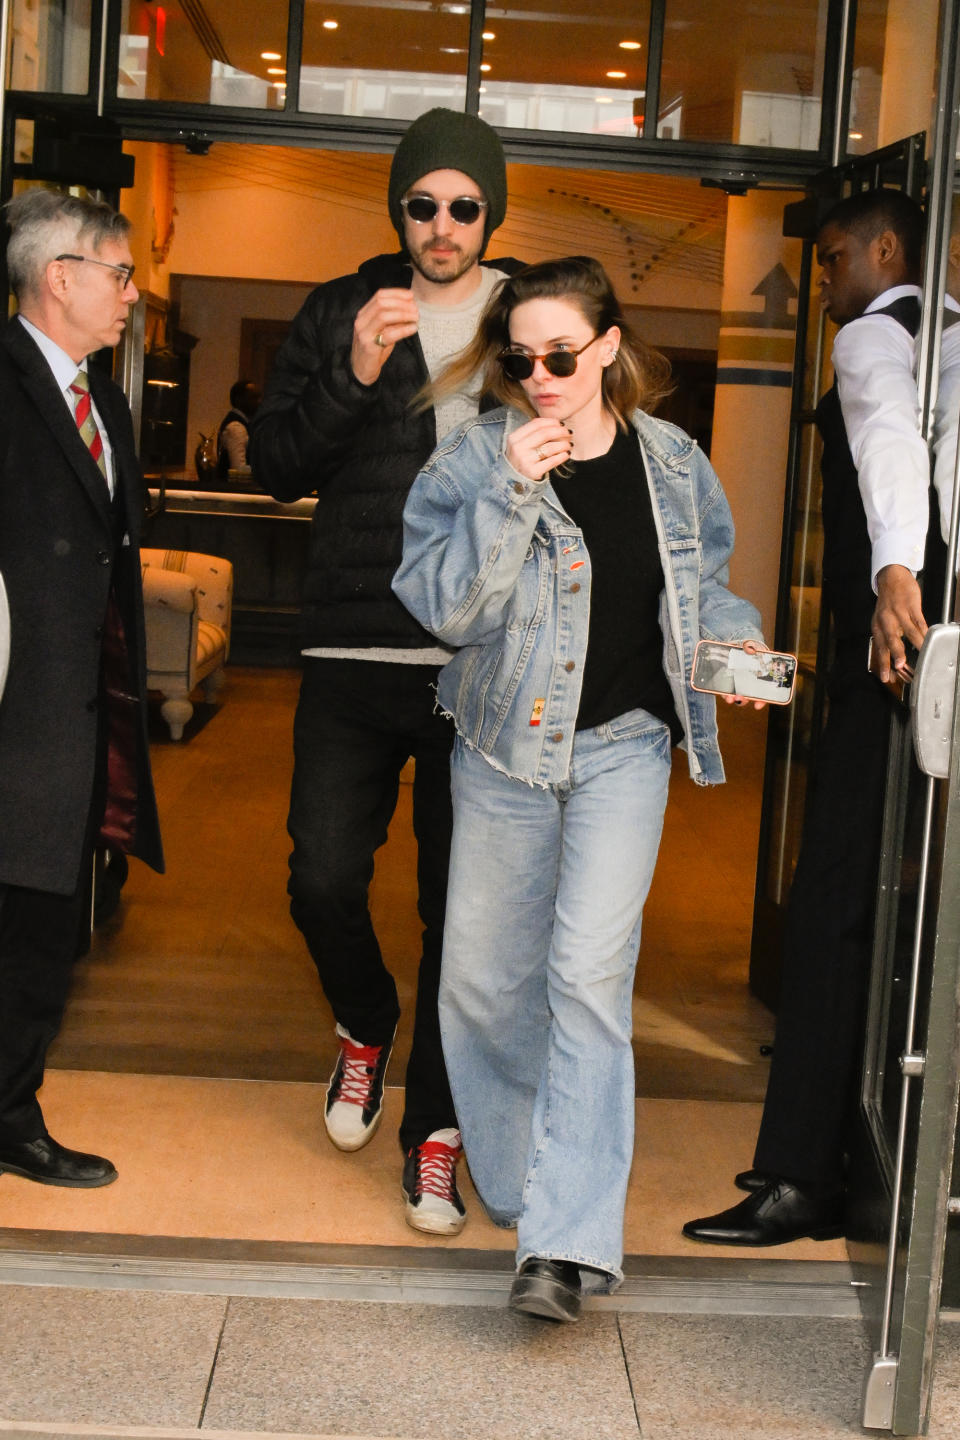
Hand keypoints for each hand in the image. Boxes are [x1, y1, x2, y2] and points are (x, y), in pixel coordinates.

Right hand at [351, 288, 419, 385]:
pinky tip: (413, 328)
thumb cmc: (374, 348)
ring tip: (415, 318)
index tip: (411, 296)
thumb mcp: (383, 330)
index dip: (397, 293)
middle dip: (401, 303)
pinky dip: (403, 330)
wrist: (361, 370)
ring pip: (383, 316)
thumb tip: (411, 307)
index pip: (379, 295)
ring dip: (403, 314)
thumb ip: (393, 319)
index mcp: (364, 314)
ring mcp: (364, 334)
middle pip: (381, 303)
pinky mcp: (370, 347)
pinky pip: (388, 335)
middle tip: (415, 309)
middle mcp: (362, 321)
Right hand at [505, 418, 573, 481]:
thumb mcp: (521, 443)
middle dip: (560, 431)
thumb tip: (555, 423)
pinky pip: (552, 461)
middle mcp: (518, 448)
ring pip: (550, 447)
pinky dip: (562, 456)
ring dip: (563, 444)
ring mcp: (525, 460)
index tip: (560, 423)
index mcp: (514, 438)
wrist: (514, 480)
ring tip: (569, 444)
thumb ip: (533, 433)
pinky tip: (566, 454)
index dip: (551, 422)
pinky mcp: (533, 471)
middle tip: (568, 433)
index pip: (535, 424)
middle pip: (544, 433)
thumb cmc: (522, 458)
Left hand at [721, 638, 768, 709]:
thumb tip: (750, 650)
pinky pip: (726, 691)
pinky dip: (724, 693)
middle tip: (739, 698)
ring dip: (732, 699)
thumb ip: (751, 647)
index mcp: (760, 678)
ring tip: (729, 698)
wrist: (738, 648)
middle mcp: (750, 685)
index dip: (762, 701)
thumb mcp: (752, 646)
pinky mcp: (728, 683)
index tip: (757, 705)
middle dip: (743, 700)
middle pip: (748, 697)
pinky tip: (721, 692)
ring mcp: (739, 685)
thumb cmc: (750, 649)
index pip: (764, 693)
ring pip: (737, 696)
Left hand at [870, 564, 926, 684]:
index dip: (882, 663)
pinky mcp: (910, 605)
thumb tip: (893, 662)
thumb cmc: (888, 604)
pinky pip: (918, 620)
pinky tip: (928, 638)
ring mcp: (898, 612)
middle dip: (896, 654)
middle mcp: (886, 620)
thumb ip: (887, 640)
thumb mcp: (882, 622)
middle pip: (890, 639)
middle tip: (900, 666)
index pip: (880, 648)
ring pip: (908, 630)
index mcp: (878, 627)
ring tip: (921, 654)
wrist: (891, 579)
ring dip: (915, 643)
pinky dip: (924, 630)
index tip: (885, 677)